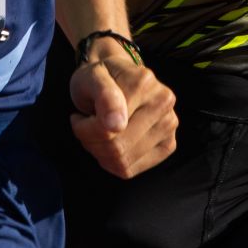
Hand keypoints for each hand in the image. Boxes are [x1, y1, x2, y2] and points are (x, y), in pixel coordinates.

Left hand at [67, 34, 176, 178]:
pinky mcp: (168, 145)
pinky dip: (112, 163)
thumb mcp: (90, 78)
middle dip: (91, 143)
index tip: (78, 117)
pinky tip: (110, 144)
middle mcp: (164, 103)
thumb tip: (117, 125)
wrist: (114, 78)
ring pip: (123, 161)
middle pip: (117, 147)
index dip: (83, 129)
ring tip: (97, 134)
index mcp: (144, 83)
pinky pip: (131, 169)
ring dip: (100, 153)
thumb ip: (104, 95)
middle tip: (85, 128)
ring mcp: (169, 125)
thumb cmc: (98, 77)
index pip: (108, 128)